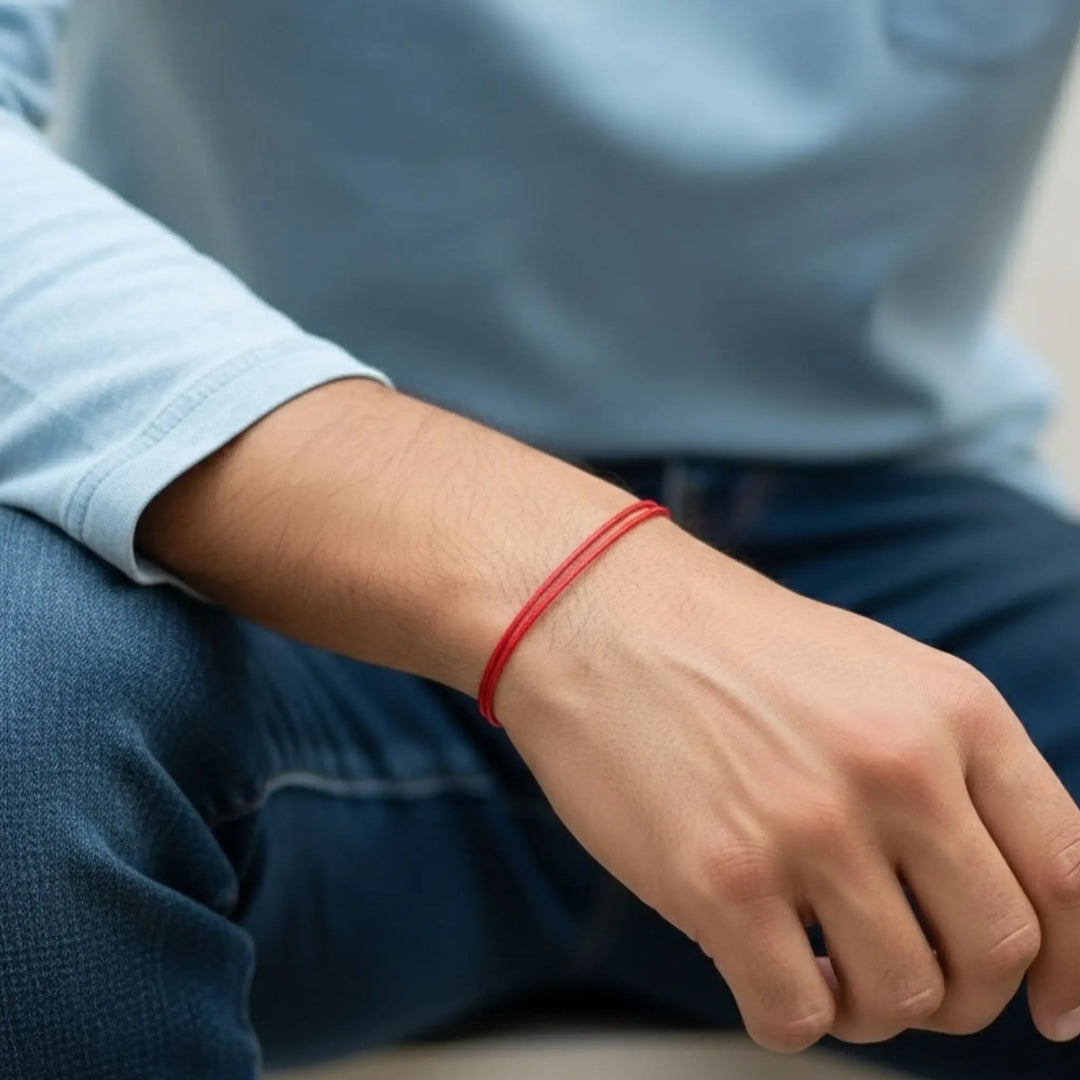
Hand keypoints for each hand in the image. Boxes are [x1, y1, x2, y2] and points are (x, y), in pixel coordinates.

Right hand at [496, 519, 1079, 1050]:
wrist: (596, 613)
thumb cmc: (725, 647)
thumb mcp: (873, 673)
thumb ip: (949, 769)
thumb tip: (999, 893)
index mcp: (951, 711)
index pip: (1069, 871)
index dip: (1076, 965)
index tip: (1053, 1009)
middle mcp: (897, 768)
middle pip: (997, 951)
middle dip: (961, 994)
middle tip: (905, 977)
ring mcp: (810, 826)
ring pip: (901, 999)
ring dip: (868, 1006)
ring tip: (818, 962)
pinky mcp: (721, 879)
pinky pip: (795, 1017)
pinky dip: (789, 1015)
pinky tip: (762, 965)